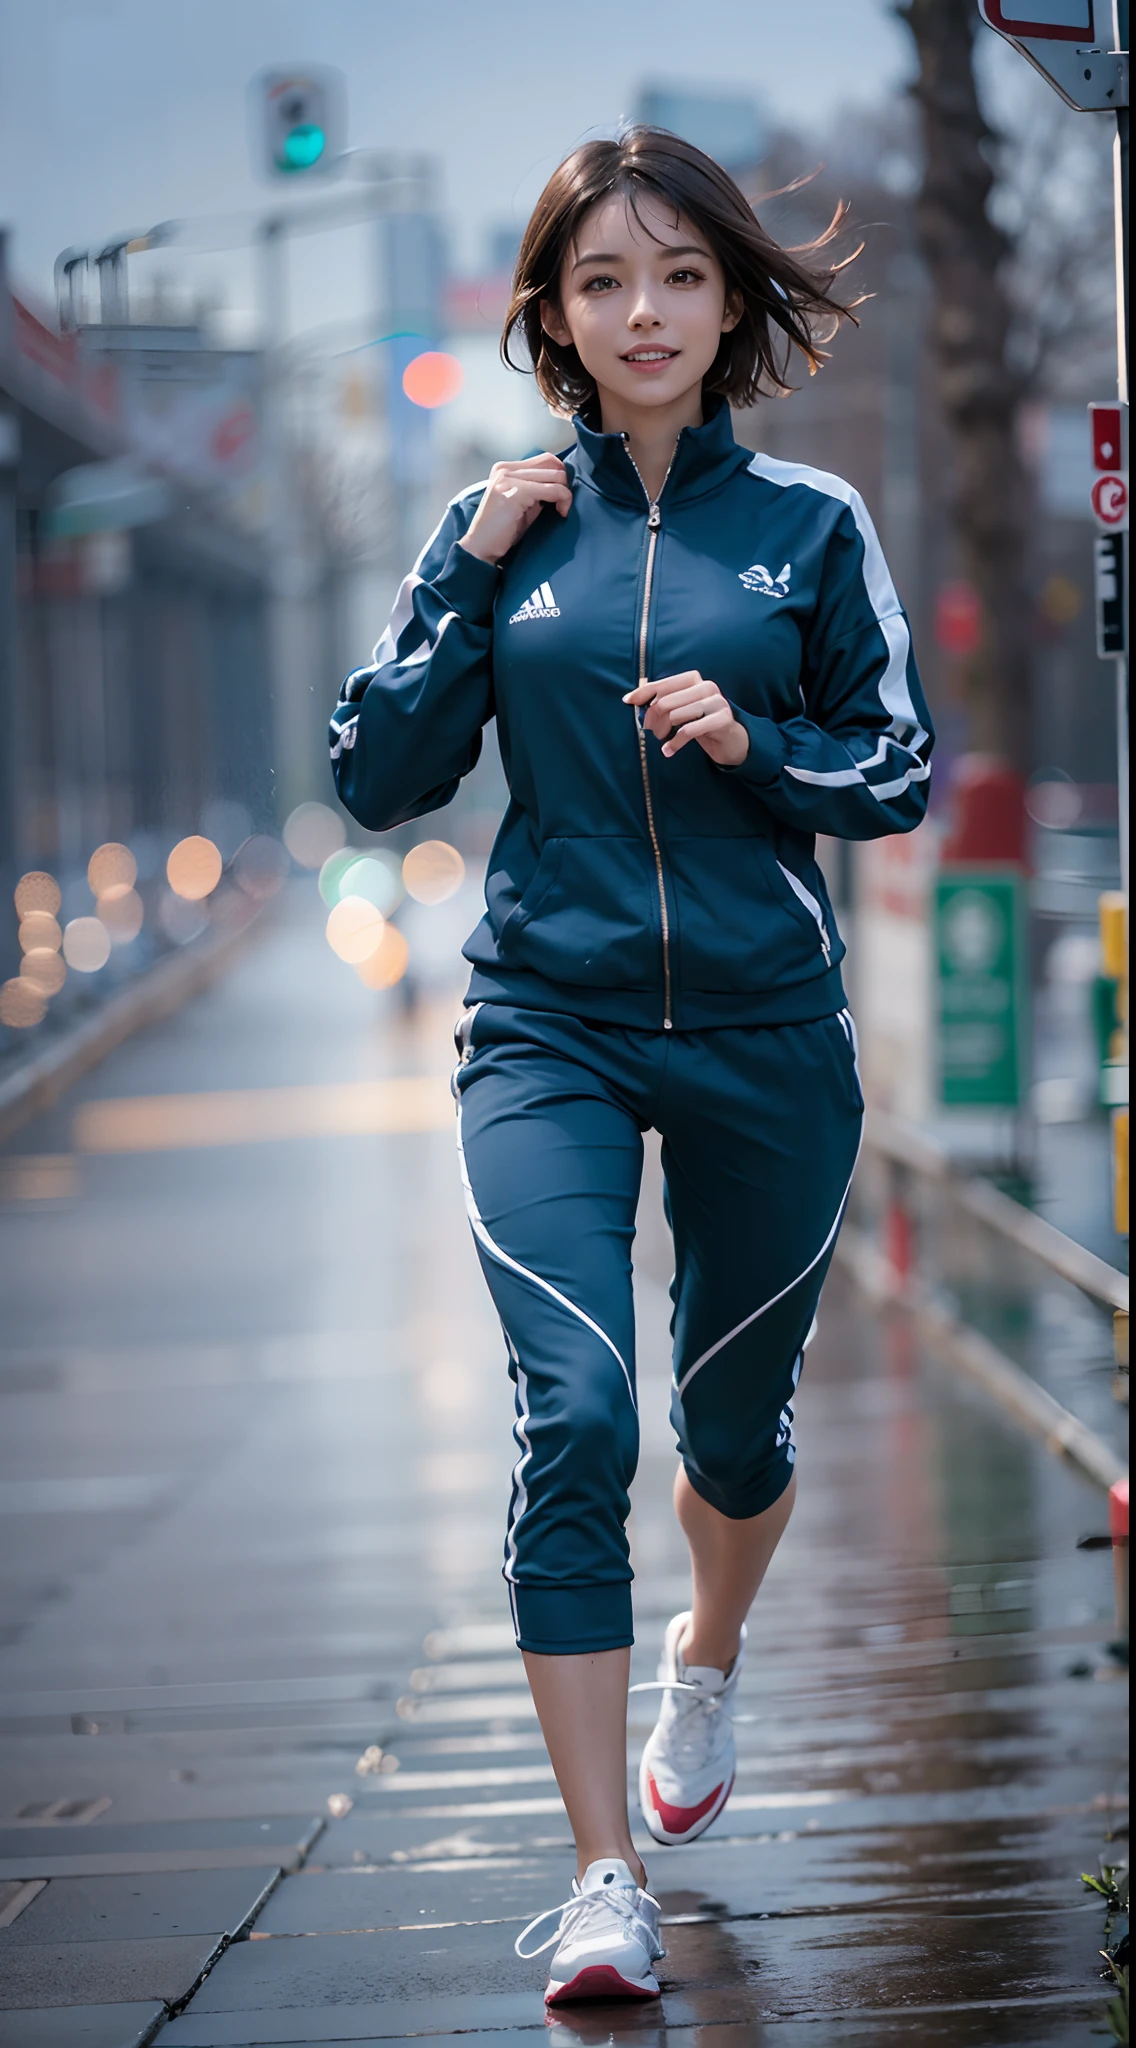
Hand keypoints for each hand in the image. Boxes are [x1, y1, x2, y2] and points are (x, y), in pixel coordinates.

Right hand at [459, 454, 571, 564]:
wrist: (482, 547)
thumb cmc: (502, 530)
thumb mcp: (521, 503)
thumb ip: (536, 489)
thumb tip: (562, 483)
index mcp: (506, 468)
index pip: (545, 459)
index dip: (559, 474)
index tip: (561, 495)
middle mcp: (506, 469)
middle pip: (552, 464)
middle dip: (565, 484)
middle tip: (563, 505)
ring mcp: (509, 478)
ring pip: (556, 475)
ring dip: (566, 494)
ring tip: (562, 510)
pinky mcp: (516, 492)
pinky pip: (553, 490)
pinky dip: (563, 500)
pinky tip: (561, 513)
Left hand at [623, 671, 749, 767]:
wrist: (731, 740)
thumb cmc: (701, 722)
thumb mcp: (681, 708)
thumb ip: (663, 700)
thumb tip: (631, 698)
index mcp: (694, 679)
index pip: (663, 684)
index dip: (643, 693)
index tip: (628, 702)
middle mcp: (706, 687)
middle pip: (666, 701)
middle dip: (653, 719)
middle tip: (651, 732)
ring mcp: (717, 702)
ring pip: (675, 715)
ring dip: (663, 732)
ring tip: (662, 740)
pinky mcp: (722, 719)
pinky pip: (689, 730)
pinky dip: (675, 743)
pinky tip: (668, 750)